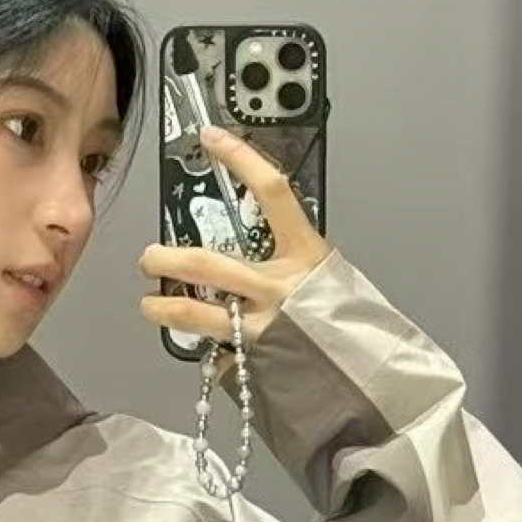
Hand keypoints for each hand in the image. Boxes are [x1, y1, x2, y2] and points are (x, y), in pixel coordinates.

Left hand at [137, 125, 332, 391]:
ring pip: (197, 314)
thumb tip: (248, 259)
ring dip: (164, 307)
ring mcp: (263, 326)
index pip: (272, 192)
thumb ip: (288, 265)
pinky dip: (204, 347)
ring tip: (149, 305)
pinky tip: (201, 346)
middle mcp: (280, 287)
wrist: (373, 383)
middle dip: (169, 258)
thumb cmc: (351, 326)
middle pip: (209, 262)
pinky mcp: (251, 361)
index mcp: (307, 254)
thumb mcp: (328, 278)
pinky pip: (216, 350)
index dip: (240, 160)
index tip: (212, 138)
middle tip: (149, 257)